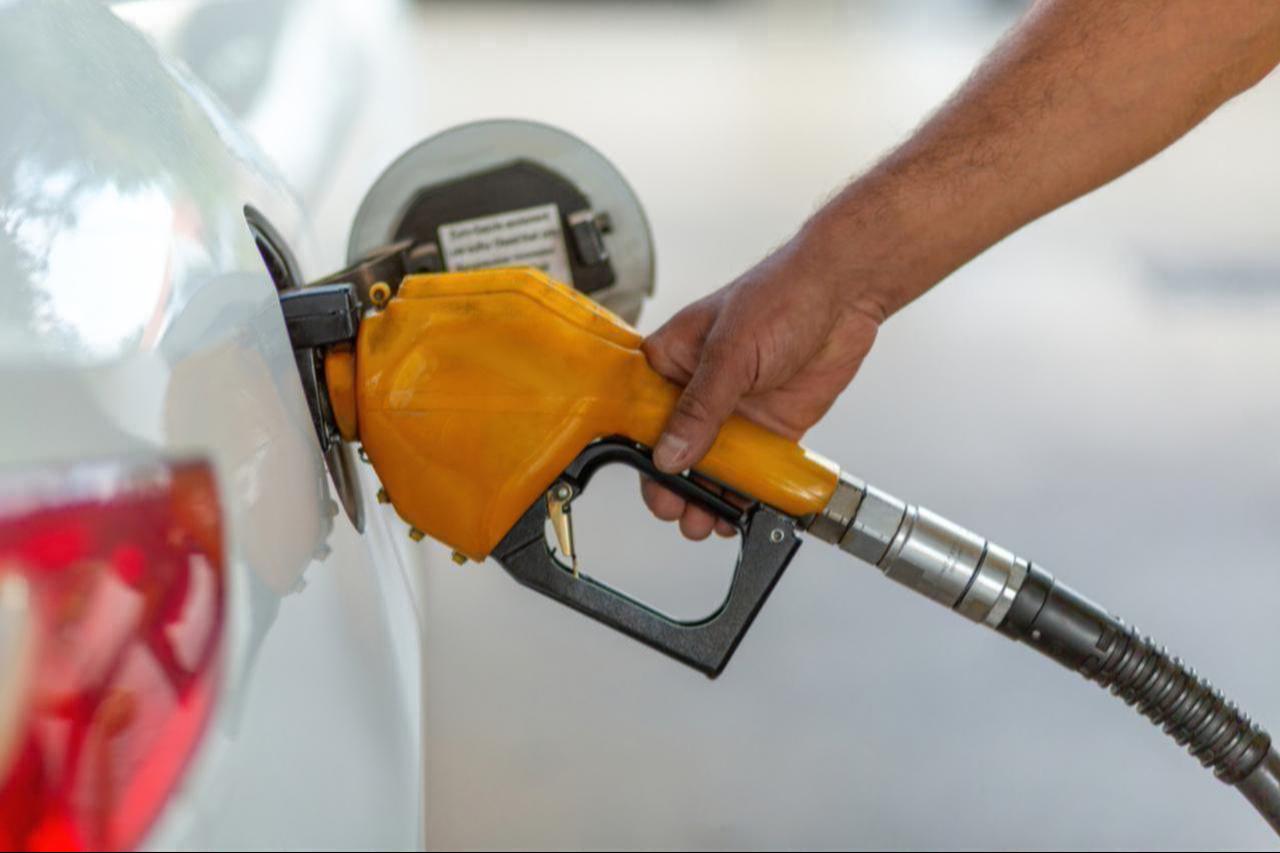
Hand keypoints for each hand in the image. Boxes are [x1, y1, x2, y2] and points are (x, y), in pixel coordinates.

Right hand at [640, 230, 884, 539]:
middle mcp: (698, 389)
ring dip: (705, 498)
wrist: (845, 294)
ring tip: (704, 522)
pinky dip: (742, 496)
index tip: (651, 481)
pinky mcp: (767, 428)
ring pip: (709, 467)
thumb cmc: (783, 294)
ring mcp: (732, 411)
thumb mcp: (731, 351)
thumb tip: (669, 454)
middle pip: (672, 449)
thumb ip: (700, 407)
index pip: (641, 415)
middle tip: (677, 509)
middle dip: (672, 485)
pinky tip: (737, 514)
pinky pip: (749, 470)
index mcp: (673, 360)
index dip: (640, 452)